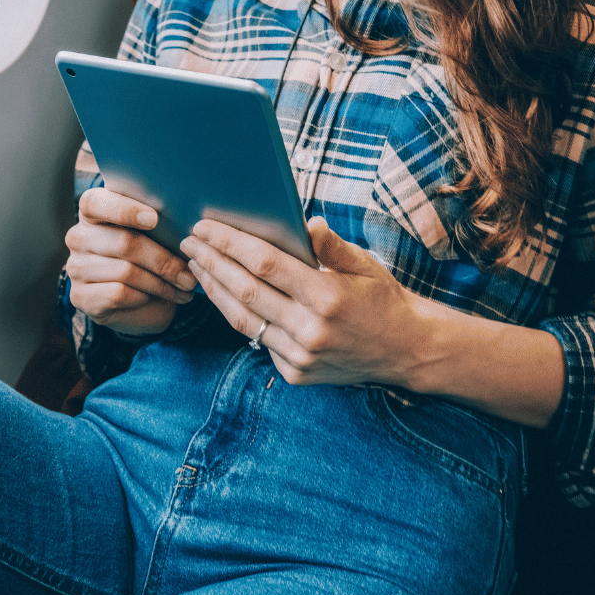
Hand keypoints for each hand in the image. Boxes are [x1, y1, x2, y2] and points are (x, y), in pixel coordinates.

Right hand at [62, 187, 197, 336]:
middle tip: (188, 274)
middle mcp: (78, 237)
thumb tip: (188, 223)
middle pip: (123, 243)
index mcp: (92, 212)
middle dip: (163, 260)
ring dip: (161, 283)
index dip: (124, 209)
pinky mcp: (81, 296)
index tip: (154, 219)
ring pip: (126, 271)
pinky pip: (119, 294)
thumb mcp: (154, 235)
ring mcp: (76, 268)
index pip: (95, 203)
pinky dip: (145, 297)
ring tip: (183, 288)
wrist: (137, 301)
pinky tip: (158, 298)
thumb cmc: (148, 257)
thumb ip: (159, 222)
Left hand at [181, 215, 426, 386]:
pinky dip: (238, 316)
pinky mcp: (296, 373)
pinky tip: (223, 295)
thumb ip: (331, 245)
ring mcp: (301, 356)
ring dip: (214, 291)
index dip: (229, 243)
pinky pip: (258, 341)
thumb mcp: (365, 264)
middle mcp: (311, 330)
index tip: (205, 227)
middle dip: (211, 263)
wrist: (406, 351)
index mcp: (327, 297)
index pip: (264, 263)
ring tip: (196, 266)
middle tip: (188, 242)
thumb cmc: (382, 299)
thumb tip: (305, 221)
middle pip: (244, 291)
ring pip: (243, 320)